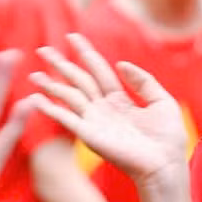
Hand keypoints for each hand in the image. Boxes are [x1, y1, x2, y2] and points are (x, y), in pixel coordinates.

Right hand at [29, 34, 188, 189]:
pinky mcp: (89, 135)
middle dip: (61, 64)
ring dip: (51, 85)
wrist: (165, 165)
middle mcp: (103, 109)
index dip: (86, 53)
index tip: (72, 36)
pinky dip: (51, 108)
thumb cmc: (167, 138)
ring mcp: (94, 121)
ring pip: (68, 96)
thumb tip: (120, 64)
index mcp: (120, 100)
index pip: (98, 70)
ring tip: (34, 74)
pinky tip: (36, 99)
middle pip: (78, 80)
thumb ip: (143, 81)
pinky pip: (66, 118)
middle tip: (43, 49)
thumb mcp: (161, 101)